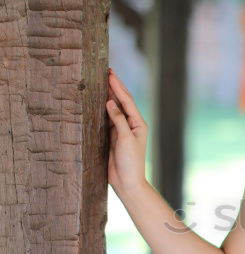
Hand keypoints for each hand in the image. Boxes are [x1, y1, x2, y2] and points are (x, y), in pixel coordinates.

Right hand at [106, 68, 147, 194]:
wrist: (128, 182)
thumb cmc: (131, 163)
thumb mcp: (125, 140)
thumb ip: (118, 120)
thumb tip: (110, 102)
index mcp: (138, 123)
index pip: (127, 100)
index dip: (118, 86)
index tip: (109, 74)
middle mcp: (131, 124)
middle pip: (122, 101)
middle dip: (115, 86)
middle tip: (106, 72)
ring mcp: (122, 130)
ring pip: (115, 109)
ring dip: (109, 95)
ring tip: (102, 82)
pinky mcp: (113, 137)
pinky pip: (108, 119)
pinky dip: (103, 109)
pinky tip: (98, 101)